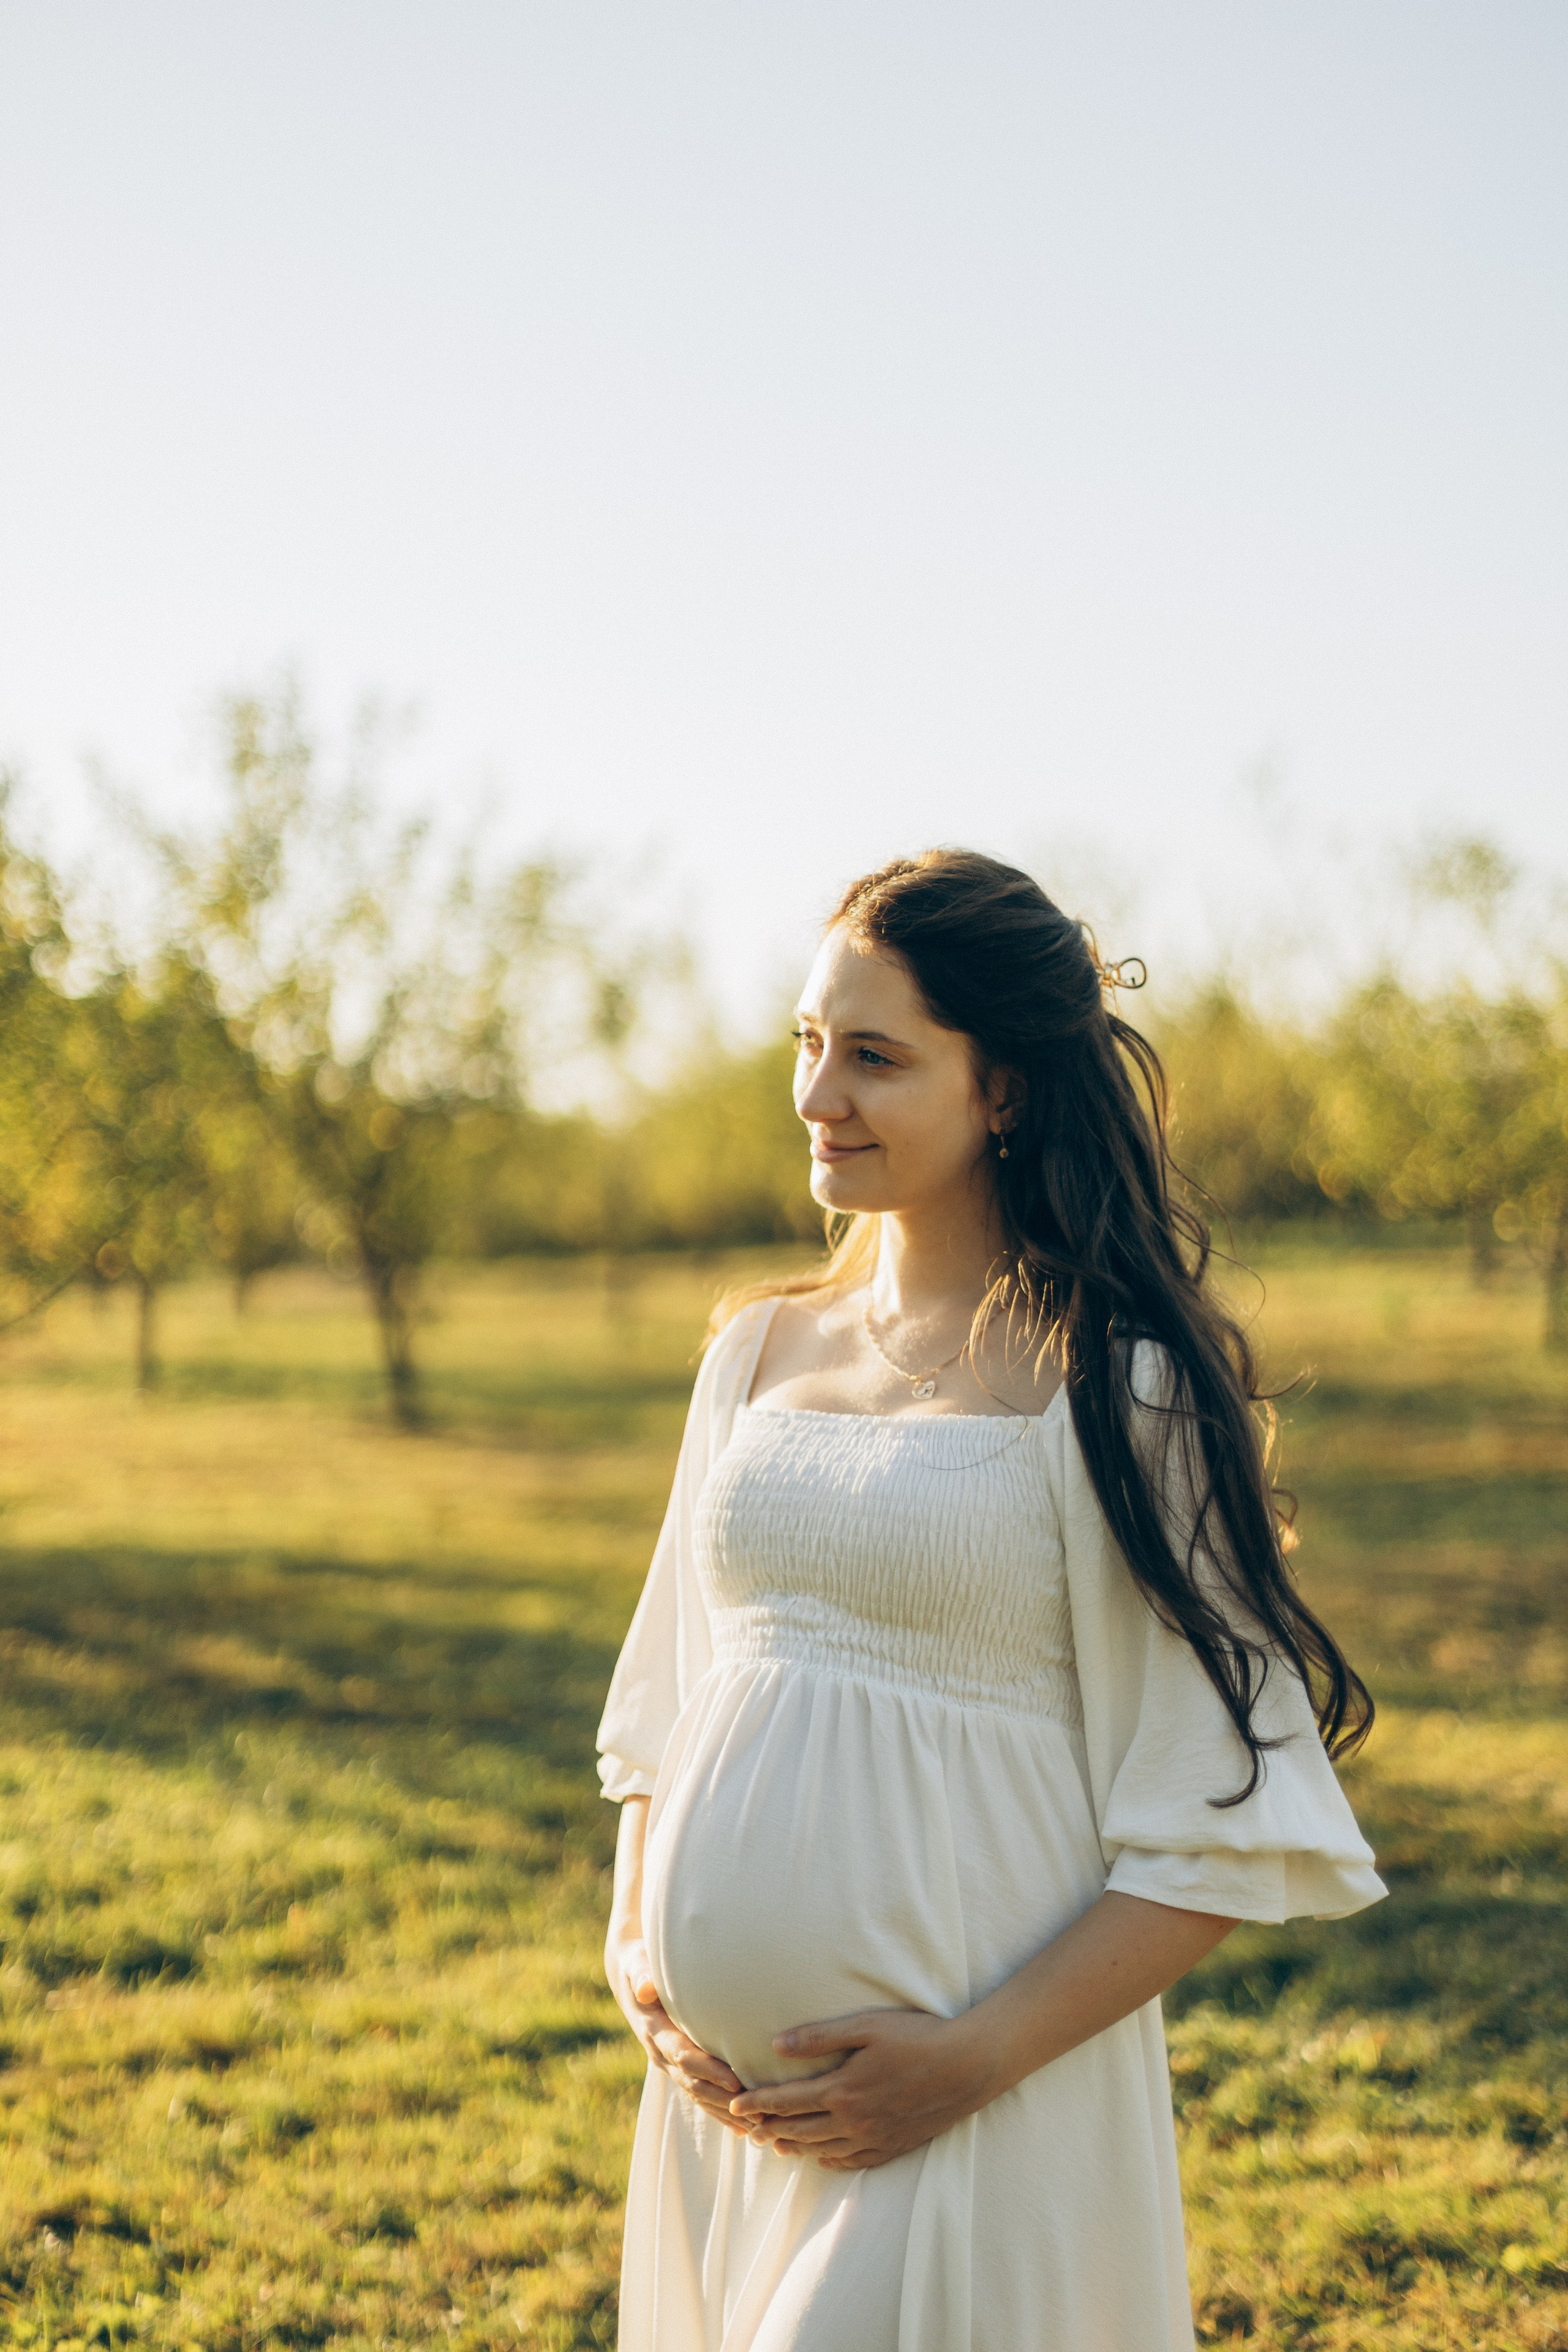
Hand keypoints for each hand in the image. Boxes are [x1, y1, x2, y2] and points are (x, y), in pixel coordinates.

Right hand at [604, 1918, 743, 2131]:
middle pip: (695, 2085)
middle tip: (757, 2113)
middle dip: (724, 2102)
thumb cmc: (640, 1965)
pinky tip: (745, 2130)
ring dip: (726, 2114)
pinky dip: (721, 2113)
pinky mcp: (681, 2070)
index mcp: (654, 2032)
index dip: (708, 2070)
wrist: (632, 1981)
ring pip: (699, 2097)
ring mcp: (670, 2066)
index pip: (683, 2056)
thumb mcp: (636, 1965)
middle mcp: (661, 2054)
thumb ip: (642, 1974)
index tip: (735, 2082)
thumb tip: (644, 1989)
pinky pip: (700, 2097)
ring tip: (759, 2128)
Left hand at [730, 2008, 993, 2169]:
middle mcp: (854, 2120)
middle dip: (768, 2128)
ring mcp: (874, 2138)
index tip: (734, 2105)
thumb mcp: (867, 2026)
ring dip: (794, 2147)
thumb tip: (777, 2044)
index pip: (787, 2101)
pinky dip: (830, 2161)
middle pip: (799, 2130)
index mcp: (842, 2089)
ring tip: (774, 2145)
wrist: (969, 2067)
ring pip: (822, 2149)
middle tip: (745, 2128)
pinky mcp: (894, 2146)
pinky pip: (853, 2162)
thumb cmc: (918, 2037)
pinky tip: (822, 2158)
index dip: (757, 2103)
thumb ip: (820, 2037)